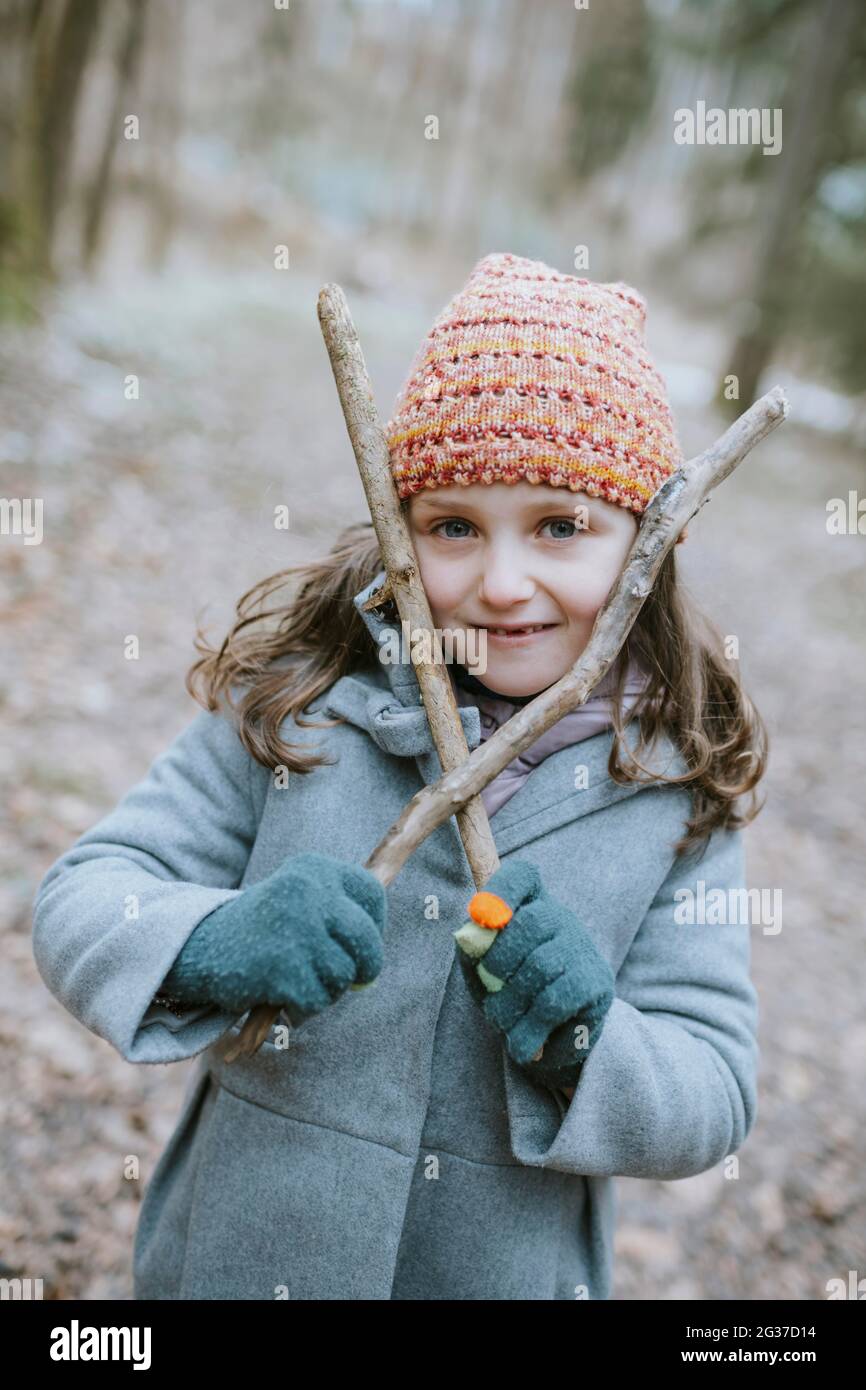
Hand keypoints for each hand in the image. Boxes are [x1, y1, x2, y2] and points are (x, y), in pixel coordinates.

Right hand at [161, 851, 386, 1024]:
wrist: (196, 946)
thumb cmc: (260, 929)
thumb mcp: (299, 901)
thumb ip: (341, 921)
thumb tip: (371, 973)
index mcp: (313, 868)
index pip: (372, 894)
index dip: (374, 926)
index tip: (359, 944)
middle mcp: (307, 890)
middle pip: (366, 941)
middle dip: (363, 968)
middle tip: (351, 981)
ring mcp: (295, 928)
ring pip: (343, 977)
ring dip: (326, 990)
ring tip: (295, 980)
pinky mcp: (281, 967)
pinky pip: (316, 1002)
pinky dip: (302, 1009)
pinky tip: (279, 996)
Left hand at [456, 859, 613, 1088]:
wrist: (548, 1044)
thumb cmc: (508, 996)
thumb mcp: (480, 972)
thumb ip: (472, 951)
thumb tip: (470, 936)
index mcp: (529, 906)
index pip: (522, 876)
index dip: (502, 889)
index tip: (480, 914)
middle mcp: (561, 919)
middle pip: (534, 920)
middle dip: (500, 958)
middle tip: (489, 985)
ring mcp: (583, 949)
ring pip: (543, 965)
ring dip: (510, 1002)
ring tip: (500, 1022)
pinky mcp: (598, 984)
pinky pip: (559, 999)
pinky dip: (532, 1027)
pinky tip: (522, 1044)